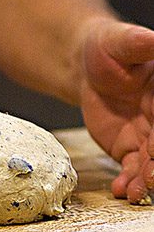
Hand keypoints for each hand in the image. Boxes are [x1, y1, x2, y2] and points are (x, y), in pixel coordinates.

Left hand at [79, 16, 153, 203]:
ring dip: (148, 180)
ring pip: (153, 165)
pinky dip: (130, 182)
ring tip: (138, 190)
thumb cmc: (108, 46)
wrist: (83, 63)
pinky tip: (123, 190)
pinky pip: (132, 170)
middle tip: (153, 176)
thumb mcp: (125, 41)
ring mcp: (149, 138)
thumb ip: (143, 43)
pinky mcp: (129, 150)